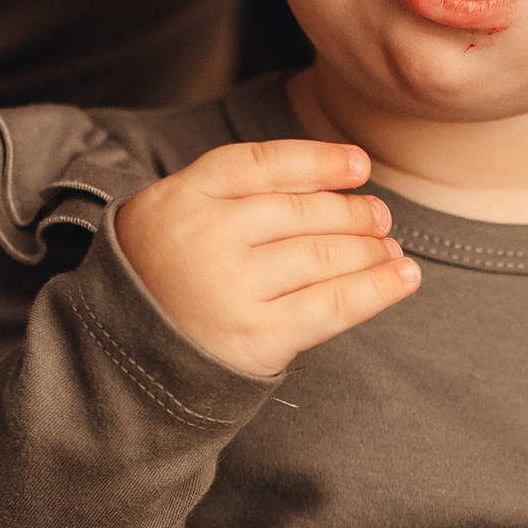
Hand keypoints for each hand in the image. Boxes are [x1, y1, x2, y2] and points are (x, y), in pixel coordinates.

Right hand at [115, 136, 417, 377]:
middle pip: (302, 211)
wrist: (124, 366)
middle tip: (378, 217)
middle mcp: (206, 234)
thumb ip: (229, 197)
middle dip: (352, 213)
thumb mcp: (172, 221)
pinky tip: (404, 277)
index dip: (318, 161)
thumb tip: (331, 183)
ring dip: (370, 250)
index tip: (359, 165)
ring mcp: (231, 285)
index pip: (263, 163)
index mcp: (183, 196)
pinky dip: (379, 288)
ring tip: (390, 249)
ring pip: (325, 254)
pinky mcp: (258, 335)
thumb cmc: (161, 287)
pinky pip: (335, 304)